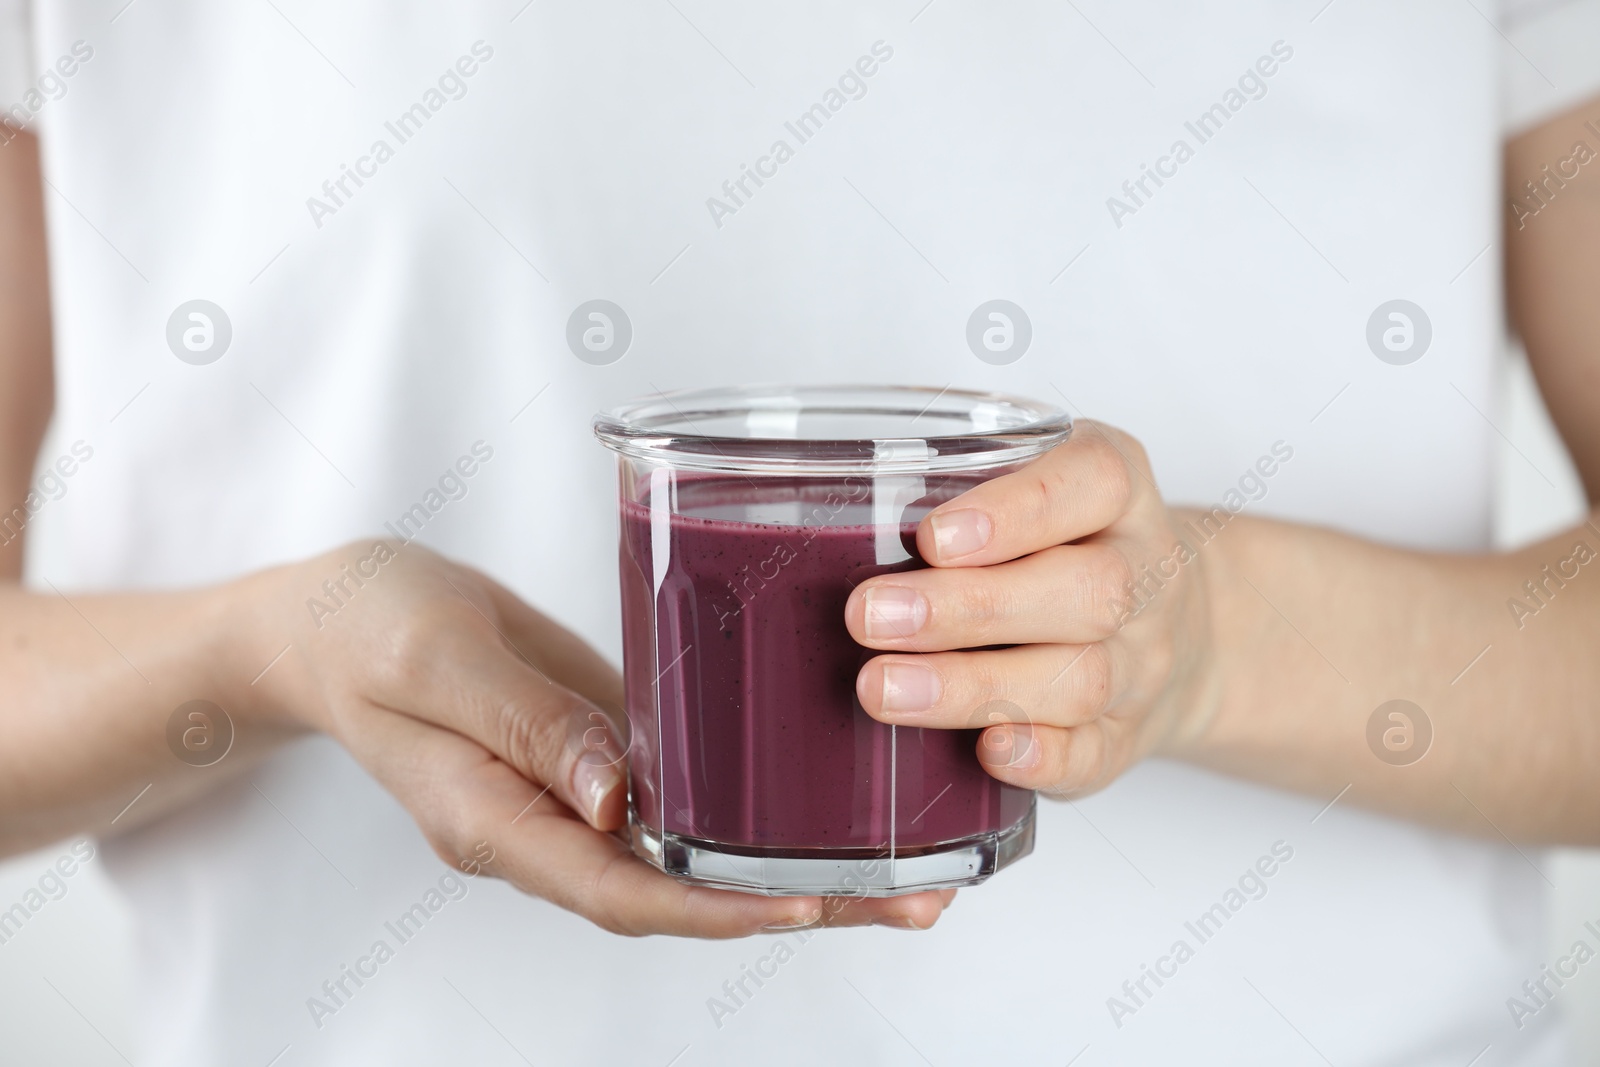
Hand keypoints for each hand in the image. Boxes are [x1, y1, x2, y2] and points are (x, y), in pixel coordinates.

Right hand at [234, 541, 949, 936]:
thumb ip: (525, 724)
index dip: (717, 907)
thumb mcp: (435, 661)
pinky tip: (826, 802)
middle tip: (910, 896)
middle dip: (796, 904)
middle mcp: (552, 826)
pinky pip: (688, 799)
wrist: (338, 613)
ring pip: (700, 855)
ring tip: (906, 868)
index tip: (810, 905)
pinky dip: (758, 812)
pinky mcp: (604, 753)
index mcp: (499, 824)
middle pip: (683, 892)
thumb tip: (617, 797)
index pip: (621, 893)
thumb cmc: (369, 628)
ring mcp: (581, 796)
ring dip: (797, 868)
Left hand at [846, 422, 1216, 799]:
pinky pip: (1096, 754)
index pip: (1094, 482)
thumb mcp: (1039, 486)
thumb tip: (842, 513)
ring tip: (883, 688)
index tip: (933, 538)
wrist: (1186, 629)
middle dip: (970, 608)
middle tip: (869, 617)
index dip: (1018, 510)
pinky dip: (1041, 758)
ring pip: (1082, 680)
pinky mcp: (1127, 736)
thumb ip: (964, 486)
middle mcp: (1146, 575)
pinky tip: (985, 752)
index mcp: (1121, 493)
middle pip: (1088, 591)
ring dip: (973, 687)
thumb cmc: (1069, 545)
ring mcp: (1143, 663)